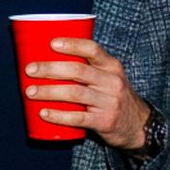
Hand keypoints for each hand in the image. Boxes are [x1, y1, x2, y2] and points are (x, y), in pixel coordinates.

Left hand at [26, 36, 149, 149]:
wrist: (139, 125)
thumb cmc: (113, 96)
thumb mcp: (108, 77)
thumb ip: (87, 68)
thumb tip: (47, 59)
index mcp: (111, 66)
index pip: (92, 49)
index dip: (71, 44)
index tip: (51, 43)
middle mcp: (112, 82)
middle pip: (78, 71)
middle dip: (50, 69)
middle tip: (30, 70)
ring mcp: (109, 102)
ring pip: (75, 93)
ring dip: (49, 91)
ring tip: (30, 92)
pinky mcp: (104, 121)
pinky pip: (78, 118)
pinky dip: (58, 115)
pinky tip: (44, 113)